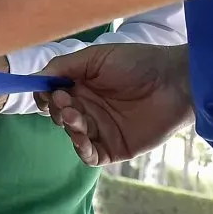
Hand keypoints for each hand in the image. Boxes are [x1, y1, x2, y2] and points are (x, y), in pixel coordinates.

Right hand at [36, 43, 193, 167]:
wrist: (175, 82)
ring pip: (72, 134)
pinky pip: (90, 156)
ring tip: (75, 116)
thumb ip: (64, 66)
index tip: (46, 92)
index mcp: (83, 84)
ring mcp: (102, 128)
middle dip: (57, 109)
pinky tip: (82, 138)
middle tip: (66, 101)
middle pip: (60, 115)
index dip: (46, 95)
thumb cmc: (137, 63)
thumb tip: (37, 79)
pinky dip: (81, 149)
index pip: (53, 94)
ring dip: (68, 127)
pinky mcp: (115, 147)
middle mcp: (90, 107)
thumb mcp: (96, 57)